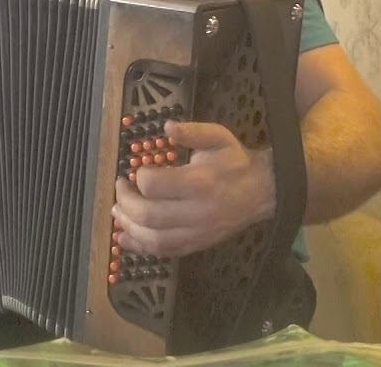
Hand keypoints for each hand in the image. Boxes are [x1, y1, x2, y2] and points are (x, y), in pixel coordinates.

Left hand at [110, 120, 274, 257]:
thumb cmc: (235, 161)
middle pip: (149, 215)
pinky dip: (140, 247)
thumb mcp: (218, 137)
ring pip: (154, 239)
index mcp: (200, 182)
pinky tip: (126, 237)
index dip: (139, 178)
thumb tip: (166, 127)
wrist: (262, 191)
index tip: (135, 171)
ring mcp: (198, 232)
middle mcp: (198, 212)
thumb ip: (192, 131)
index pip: (155, 185)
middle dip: (125, 203)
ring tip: (117, 212)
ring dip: (128, 227)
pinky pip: (164, 252)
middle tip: (120, 189)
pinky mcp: (198, 244)